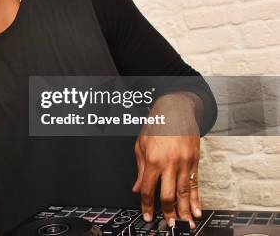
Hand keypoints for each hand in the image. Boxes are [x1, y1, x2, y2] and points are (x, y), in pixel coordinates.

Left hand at [132, 92, 203, 229]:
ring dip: (185, 210)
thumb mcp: (141, 145)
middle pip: (168, 194)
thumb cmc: (157, 125)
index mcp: (153, 160)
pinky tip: (197, 210)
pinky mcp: (195, 161)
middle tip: (168, 224)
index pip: (149, 189)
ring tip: (185, 224)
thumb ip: (140, 170)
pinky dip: (196, 199)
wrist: (176, 110)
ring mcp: (184, 163)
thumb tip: (138, 188)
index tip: (147, 216)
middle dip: (168, 212)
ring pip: (184, 192)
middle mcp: (170, 163)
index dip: (147, 205)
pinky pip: (195, 184)